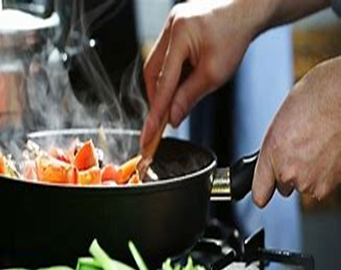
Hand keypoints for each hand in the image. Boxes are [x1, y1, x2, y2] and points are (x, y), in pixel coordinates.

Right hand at [140, 0, 265, 148]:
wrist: (244, 12)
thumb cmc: (234, 37)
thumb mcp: (214, 73)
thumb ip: (189, 96)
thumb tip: (173, 118)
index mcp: (180, 35)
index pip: (163, 82)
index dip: (156, 112)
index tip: (149, 133)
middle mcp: (170, 28)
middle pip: (152, 73)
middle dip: (158, 99)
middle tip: (164, 119)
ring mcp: (170, 29)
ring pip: (157, 67)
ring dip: (164, 88)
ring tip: (176, 102)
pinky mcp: (173, 32)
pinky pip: (165, 60)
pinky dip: (170, 77)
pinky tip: (178, 87)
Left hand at [252, 56, 340, 206]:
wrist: (338, 98)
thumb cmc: (309, 106)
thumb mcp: (274, 131)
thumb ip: (267, 160)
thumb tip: (267, 177)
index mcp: (273, 161)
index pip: (260, 194)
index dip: (261, 192)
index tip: (261, 195)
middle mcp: (292, 176)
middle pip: (284, 186)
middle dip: (287, 171)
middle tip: (297, 148)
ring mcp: (314, 182)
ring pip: (304, 185)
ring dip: (307, 171)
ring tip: (313, 146)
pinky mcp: (332, 183)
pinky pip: (321, 183)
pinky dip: (323, 172)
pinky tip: (324, 151)